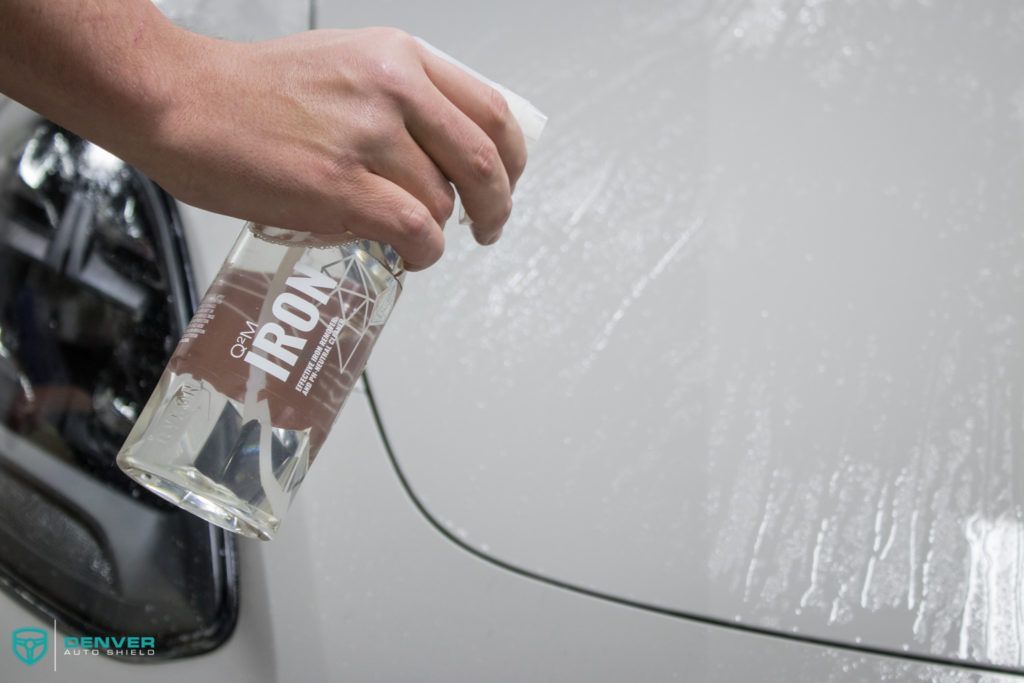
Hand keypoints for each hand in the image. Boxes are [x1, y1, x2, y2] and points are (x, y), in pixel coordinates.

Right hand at [147, 26, 527, 269]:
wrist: (178, 100)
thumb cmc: (250, 90)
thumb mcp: (344, 66)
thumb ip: (400, 99)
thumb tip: (443, 153)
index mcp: (399, 56)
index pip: (492, 110)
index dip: (512, 159)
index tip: (507, 183)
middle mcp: (393, 88)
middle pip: (484, 160)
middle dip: (497, 206)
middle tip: (488, 227)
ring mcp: (367, 138)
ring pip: (443, 203)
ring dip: (436, 231)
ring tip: (409, 236)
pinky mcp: (340, 187)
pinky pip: (415, 231)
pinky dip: (422, 254)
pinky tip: (409, 256)